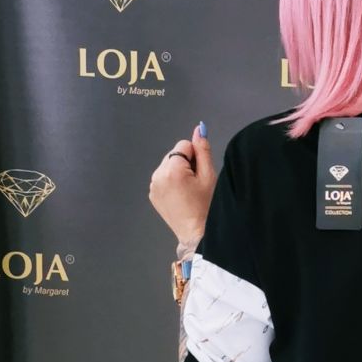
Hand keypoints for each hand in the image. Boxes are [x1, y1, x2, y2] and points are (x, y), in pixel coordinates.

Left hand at [148, 122, 216, 247]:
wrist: (196, 233)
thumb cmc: (206, 208)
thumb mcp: (209, 176)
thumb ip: (203, 150)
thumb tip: (199, 128)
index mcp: (173, 169)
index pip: (184, 145)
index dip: (196, 157)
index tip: (199, 175)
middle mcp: (158, 175)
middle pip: (174, 154)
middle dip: (185, 164)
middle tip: (195, 185)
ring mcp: (153, 185)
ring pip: (168, 165)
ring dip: (178, 173)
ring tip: (188, 191)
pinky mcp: (152, 193)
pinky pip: (162, 178)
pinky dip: (171, 182)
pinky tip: (180, 196)